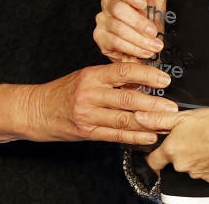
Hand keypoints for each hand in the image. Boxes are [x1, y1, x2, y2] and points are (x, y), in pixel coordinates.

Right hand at [33, 61, 178, 144]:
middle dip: (154, 103)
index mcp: (92, 75)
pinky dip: (134, 137)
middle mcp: (90, 93)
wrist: (36, 110)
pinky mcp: (87, 132)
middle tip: (172, 106)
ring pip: (124, 118)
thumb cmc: (63, 91)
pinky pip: (115, 135)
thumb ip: (110, 78)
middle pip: (128, 97)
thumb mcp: (85, 76)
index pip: (124, 71)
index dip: (147, 74)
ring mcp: (88, 114)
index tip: (164, 79)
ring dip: (149, 122)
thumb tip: (141, 78)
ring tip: (165, 123)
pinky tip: (148, 136)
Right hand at [94, 0, 172, 61]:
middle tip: (153, 31)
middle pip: (118, 8)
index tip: (143, 3)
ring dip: (139, 39)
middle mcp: (108, 4)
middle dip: (139, 22)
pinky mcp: (100, 37)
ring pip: (118, 28)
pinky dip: (133, 47)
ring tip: (154, 45)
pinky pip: (115, 41)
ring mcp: (102, 20)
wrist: (143, 47)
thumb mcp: (157, 4)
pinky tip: (144, 51)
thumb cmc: (148, 23)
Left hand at [138, 107, 208, 182]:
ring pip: (191, 166)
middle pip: (174, 162)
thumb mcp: (183, 115)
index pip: (153, 160)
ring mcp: (196, 173)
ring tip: (207, 141)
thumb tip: (141, 117)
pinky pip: (206, 172)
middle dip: (181, 151)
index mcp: (172, 149)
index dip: (154, 155)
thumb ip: (159, 119)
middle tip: (192, 137)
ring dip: (196, 157)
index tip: (158, 151)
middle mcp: (181, 164)